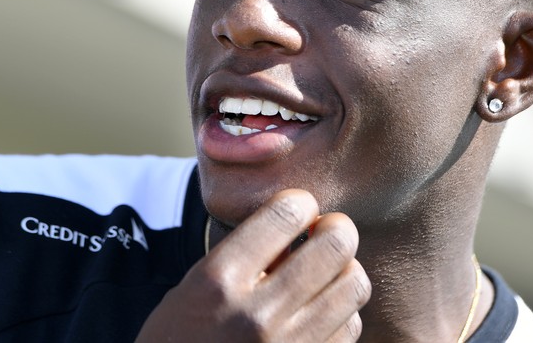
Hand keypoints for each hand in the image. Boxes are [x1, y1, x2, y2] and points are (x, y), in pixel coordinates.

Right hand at [136, 189, 370, 341]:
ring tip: (327, 274)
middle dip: (337, 230)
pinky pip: (350, 330)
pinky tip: (321, 313)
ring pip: (354, 287)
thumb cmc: (178, 339)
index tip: (301, 208)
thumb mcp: (193, 287)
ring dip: (345, 272)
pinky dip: (342, 315)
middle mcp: (257, 315)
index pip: (285, 215)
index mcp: (219, 280)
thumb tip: (300, 226)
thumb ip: (244, 254)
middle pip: (335, 246)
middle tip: (328, 233)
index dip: (301, 203)